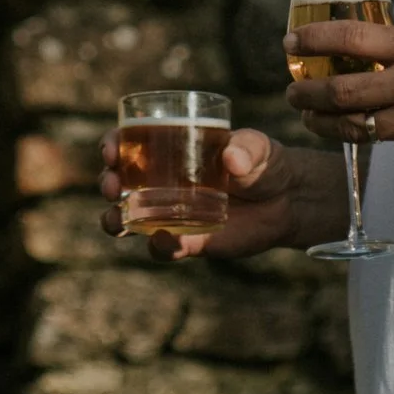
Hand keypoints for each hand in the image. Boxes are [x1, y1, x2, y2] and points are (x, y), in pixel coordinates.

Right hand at [95, 127, 341, 259]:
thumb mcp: (257, 147)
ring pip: (129, 220)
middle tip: (110, 186)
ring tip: (117, 221)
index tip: (111, 150)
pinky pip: (164, 248)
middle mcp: (163, 182)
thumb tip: (232, 160)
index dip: (112, 146)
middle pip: (118, 183)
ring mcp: (173, 213)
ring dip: (116, 221)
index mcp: (171, 150)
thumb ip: (247, 148)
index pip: (129, 144)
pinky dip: (159, 248)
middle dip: (106, 184)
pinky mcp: (190, 240)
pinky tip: (164, 243)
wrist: (288, 201)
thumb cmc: (265, 162)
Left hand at [285, 19, 393, 171]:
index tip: (290, 41)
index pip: (350, 37)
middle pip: (340, 90)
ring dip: (327, 124)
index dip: (314, 40)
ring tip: (312, 120)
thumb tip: (367, 59)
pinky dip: (388, 139)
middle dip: (306, 95)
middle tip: (290, 94)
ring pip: (357, 126)